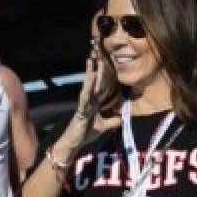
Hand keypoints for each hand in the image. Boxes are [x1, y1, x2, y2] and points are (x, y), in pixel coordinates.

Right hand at [50, 31, 118, 161]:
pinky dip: (87, 89)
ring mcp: (83, 105)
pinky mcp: (80, 112)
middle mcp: (88, 101)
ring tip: (91, 60)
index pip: (100, 86)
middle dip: (96, 68)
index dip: (102, 74)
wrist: (73, 144)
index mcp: (94, 103)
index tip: (105, 61)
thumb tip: (123, 118)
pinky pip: (84, 99)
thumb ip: (112, 122)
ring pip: (88, 86)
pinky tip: (89, 80)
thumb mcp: (103, 127)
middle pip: (94, 82)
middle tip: (98, 52)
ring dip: (90, 73)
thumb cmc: (85, 134)